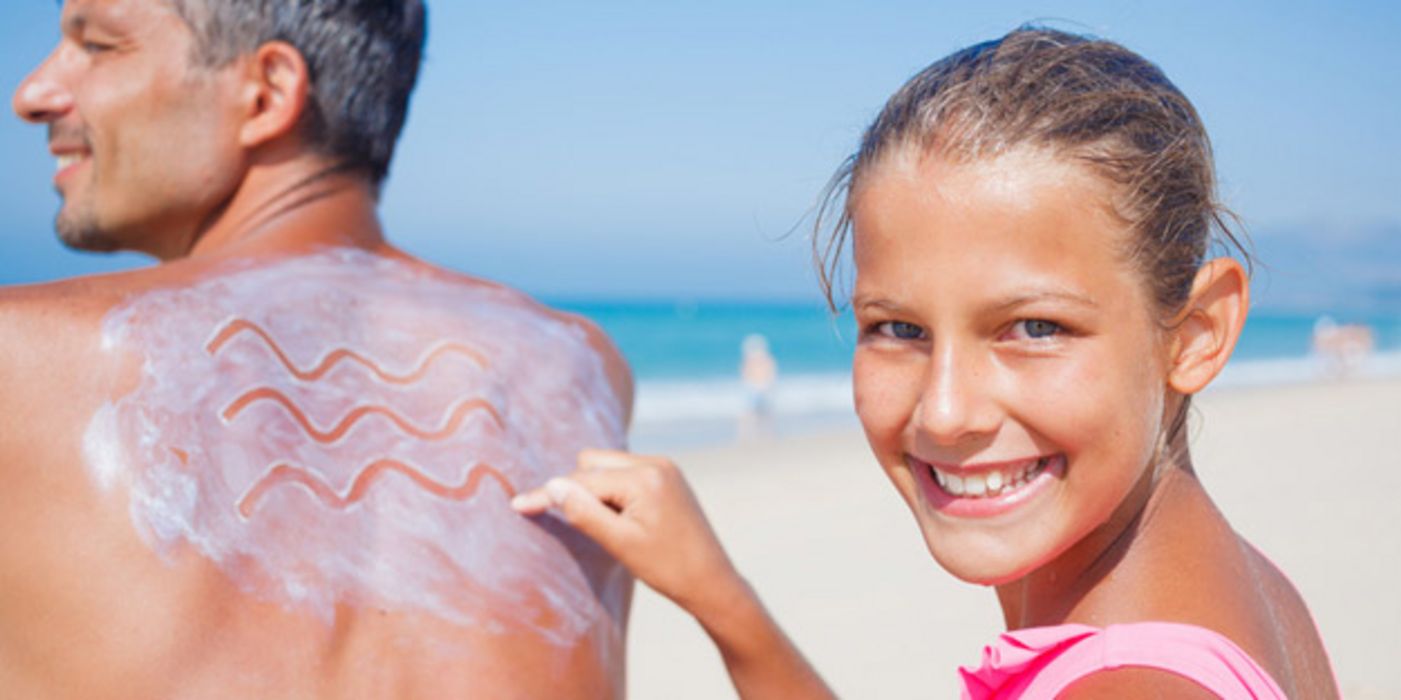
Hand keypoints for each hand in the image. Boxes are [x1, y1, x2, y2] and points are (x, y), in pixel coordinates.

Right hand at [514, 449, 834, 699]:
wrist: (713, 581)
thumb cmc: (667, 568)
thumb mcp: (619, 544)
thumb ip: (584, 512)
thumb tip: (553, 485)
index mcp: (644, 478)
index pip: (582, 480)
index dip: (549, 494)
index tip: (518, 504)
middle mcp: (656, 463)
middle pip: (592, 463)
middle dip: (576, 488)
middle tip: (571, 523)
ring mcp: (665, 468)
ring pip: (608, 466)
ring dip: (594, 488)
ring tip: (605, 526)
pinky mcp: (668, 477)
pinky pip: (626, 472)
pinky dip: (612, 490)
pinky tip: (618, 518)